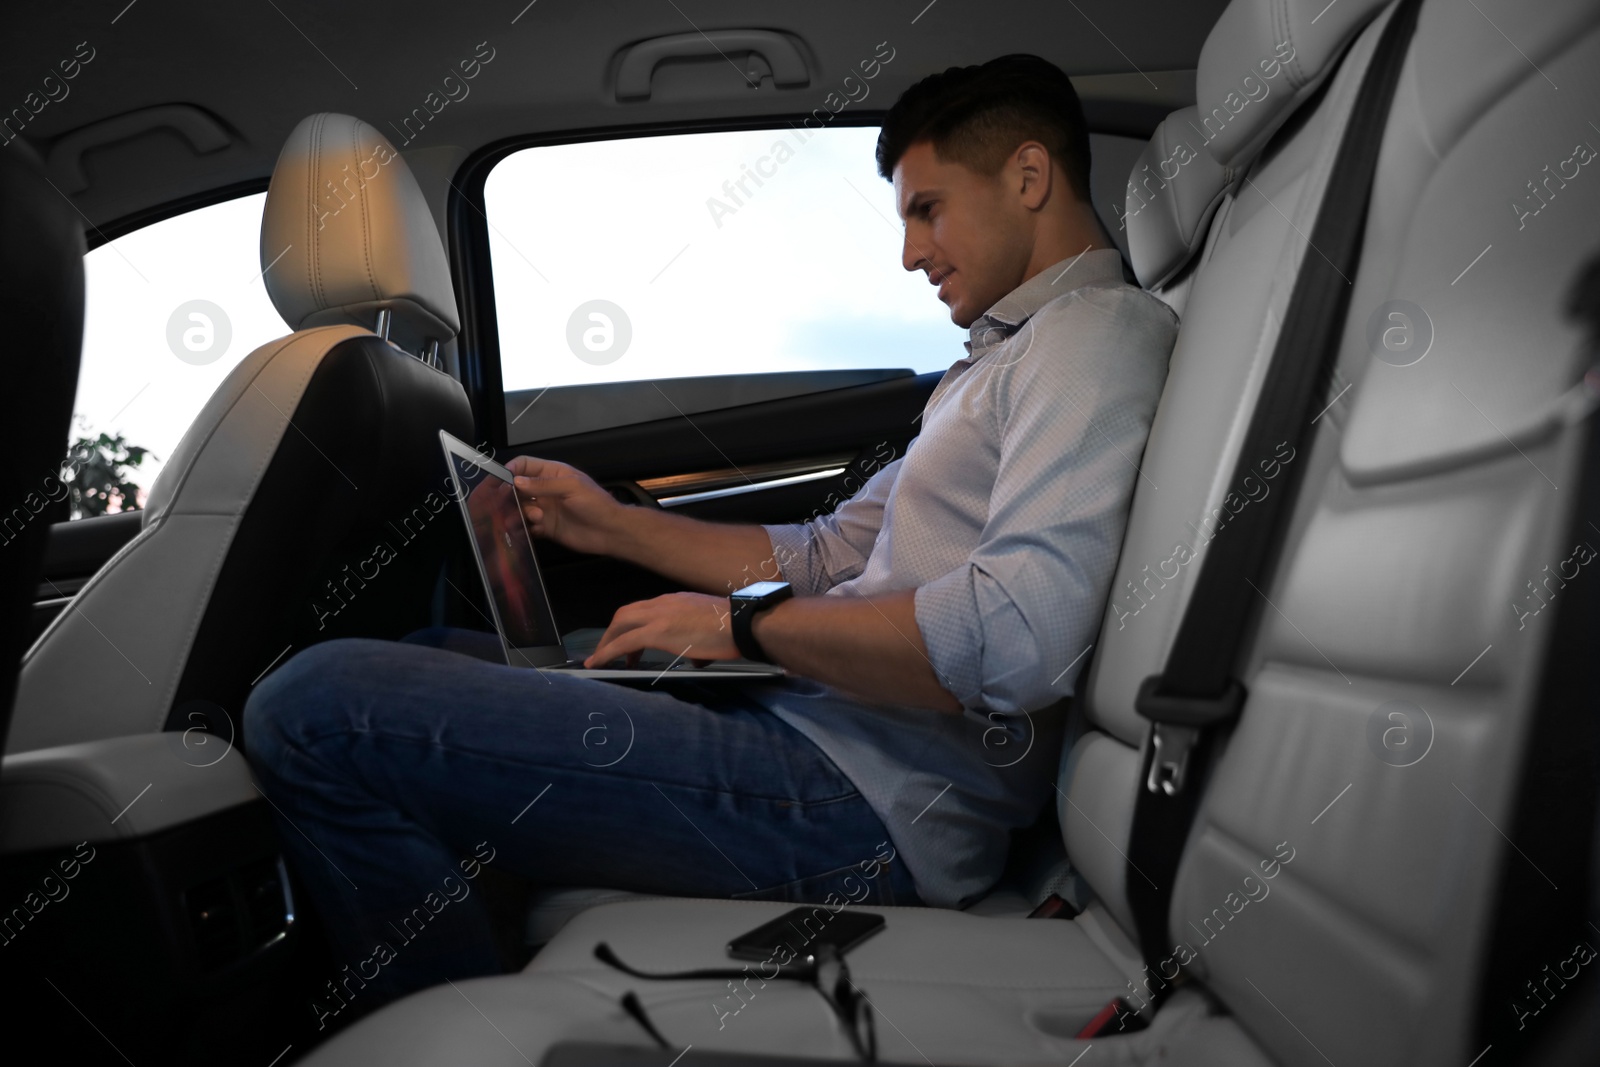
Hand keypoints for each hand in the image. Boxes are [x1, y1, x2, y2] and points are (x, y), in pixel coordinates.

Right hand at [507, 455, 624, 556]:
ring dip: (518, 513)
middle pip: (517, 488)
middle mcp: (545, 490)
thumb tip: (517, 481)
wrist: (610, 532)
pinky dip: (522, 529)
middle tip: (504, 503)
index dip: (511, 470)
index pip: (525, 465)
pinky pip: (527, 527)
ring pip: (520, 508)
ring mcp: (545, 509)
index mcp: (553, 473)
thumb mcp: (572, 487)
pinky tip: (524, 530)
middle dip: (509, 494)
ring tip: (533, 518)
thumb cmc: (596, 504)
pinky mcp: (546, 527)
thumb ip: (544, 484)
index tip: (499, 480)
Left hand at [585, 592, 737, 668]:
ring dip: (607, 642)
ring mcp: (659, 616)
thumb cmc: (734, 628)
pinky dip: (607, 652)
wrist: (743, 623)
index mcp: (675, 601)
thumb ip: (698, 642)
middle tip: (608, 651)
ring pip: (620, 624)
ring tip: (601, 659)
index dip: (630, 625)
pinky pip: (624, 642)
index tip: (628, 642)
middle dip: (612, 633)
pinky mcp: (658, 632)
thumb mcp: (710, 630)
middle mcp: (663, 603)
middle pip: (625, 613)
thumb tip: (697, 660)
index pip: (643, 609)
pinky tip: (598, 663)